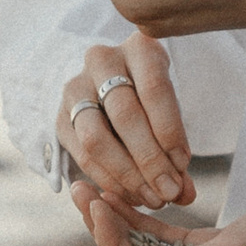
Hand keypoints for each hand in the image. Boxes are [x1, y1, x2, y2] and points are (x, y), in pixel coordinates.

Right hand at [52, 33, 195, 213]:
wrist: (111, 83)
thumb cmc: (151, 96)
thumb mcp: (170, 107)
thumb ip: (178, 148)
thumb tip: (186, 194)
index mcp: (138, 47)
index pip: (154, 89)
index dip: (169, 131)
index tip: (184, 165)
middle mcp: (102, 60)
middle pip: (124, 115)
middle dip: (150, 160)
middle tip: (169, 191)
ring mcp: (76, 87)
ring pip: (97, 138)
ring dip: (126, 175)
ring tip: (151, 198)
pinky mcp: (60, 116)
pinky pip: (82, 155)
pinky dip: (108, 181)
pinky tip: (130, 195)